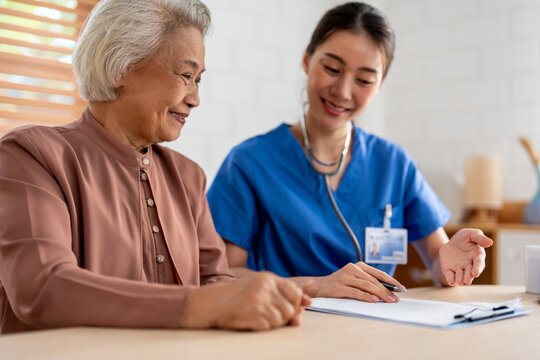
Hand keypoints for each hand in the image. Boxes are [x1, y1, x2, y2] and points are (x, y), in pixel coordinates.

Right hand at [179, 272, 310, 330]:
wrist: (208, 302)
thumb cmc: (234, 296)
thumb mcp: (257, 289)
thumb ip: (280, 295)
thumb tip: (306, 306)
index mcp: (267, 278)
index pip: (295, 292)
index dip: (297, 304)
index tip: (293, 310)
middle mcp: (264, 287)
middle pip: (290, 308)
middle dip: (284, 316)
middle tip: (270, 315)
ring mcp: (258, 300)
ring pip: (280, 319)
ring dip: (272, 323)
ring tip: (258, 317)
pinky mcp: (251, 314)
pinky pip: (268, 327)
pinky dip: (262, 327)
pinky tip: (251, 321)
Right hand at [303, 262, 404, 302]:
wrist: (318, 286)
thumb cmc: (340, 284)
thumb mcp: (354, 279)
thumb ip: (368, 282)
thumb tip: (389, 292)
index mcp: (357, 266)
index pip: (378, 273)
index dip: (391, 281)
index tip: (401, 289)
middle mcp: (351, 269)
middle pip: (374, 280)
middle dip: (387, 290)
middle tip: (396, 299)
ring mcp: (344, 277)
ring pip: (367, 285)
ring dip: (380, 294)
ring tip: (389, 301)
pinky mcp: (339, 287)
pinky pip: (356, 292)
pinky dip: (366, 297)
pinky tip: (374, 300)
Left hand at [439, 228, 492, 285]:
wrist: (451, 243)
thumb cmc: (464, 238)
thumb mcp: (471, 234)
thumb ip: (479, 238)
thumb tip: (490, 242)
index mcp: (477, 256)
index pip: (479, 263)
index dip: (478, 268)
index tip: (476, 273)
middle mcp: (469, 265)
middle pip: (470, 272)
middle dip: (469, 277)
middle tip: (467, 281)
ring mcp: (459, 268)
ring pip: (460, 276)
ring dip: (460, 279)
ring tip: (459, 282)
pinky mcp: (450, 270)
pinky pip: (450, 276)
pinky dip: (451, 279)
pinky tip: (451, 282)